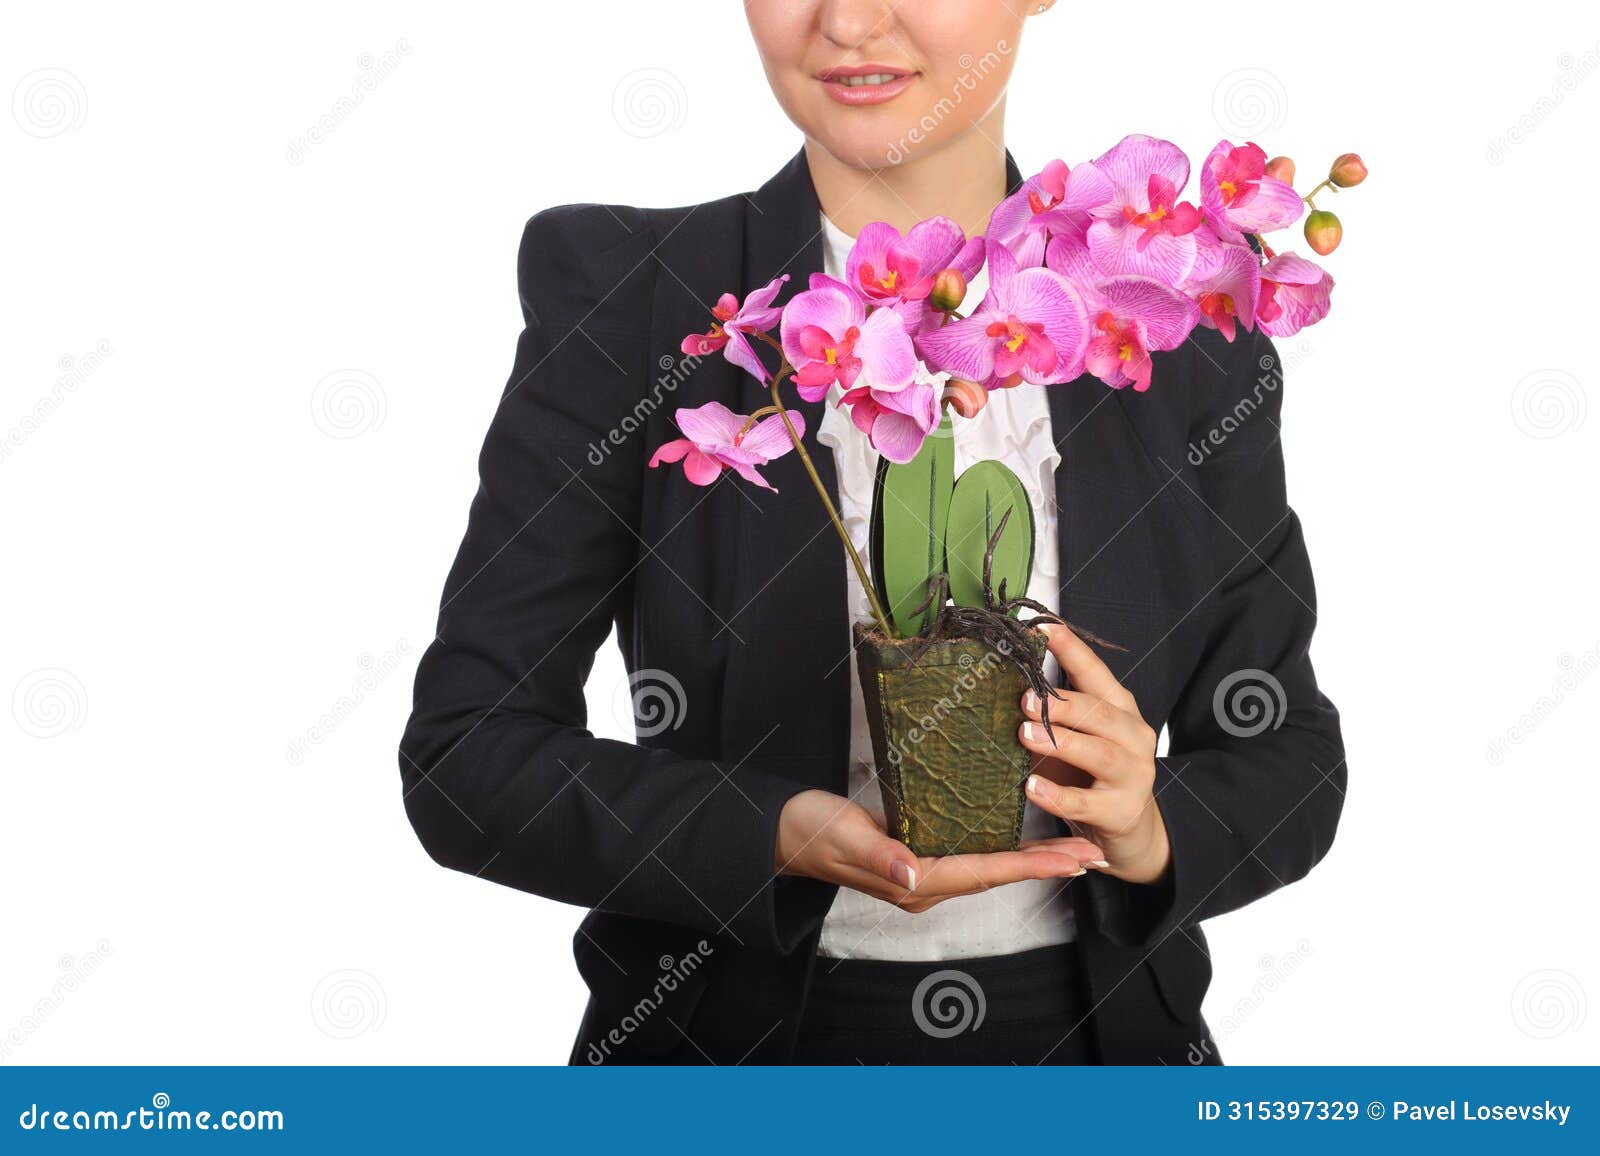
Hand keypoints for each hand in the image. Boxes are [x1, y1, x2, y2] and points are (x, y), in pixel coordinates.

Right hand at [774, 789, 1103, 913]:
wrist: (780, 832)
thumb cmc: (809, 829)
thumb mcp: (842, 835)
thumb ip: (880, 854)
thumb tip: (915, 874)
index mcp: (913, 880)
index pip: (984, 871)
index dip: (1031, 864)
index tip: (1073, 857)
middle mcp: (923, 881)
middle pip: (996, 873)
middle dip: (1046, 863)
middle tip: (1094, 853)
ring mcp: (920, 871)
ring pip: (988, 865)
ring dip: (1031, 857)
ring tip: (1073, 847)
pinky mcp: (915, 853)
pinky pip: (970, 854)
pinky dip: (1003, 847)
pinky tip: (1019, 834)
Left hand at [1017, 622, 1171, 885]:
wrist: (1130, 828)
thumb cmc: (1092, 773)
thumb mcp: (1077, 734)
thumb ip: (1054, 710)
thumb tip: (1004, 677)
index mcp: (1120, 709)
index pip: (1096, 674)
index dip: (1072, 650)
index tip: (1043, 628)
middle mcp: (1133, 736)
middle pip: (1101, 713)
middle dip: (1063, 704)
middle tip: (1024, 699)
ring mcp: (1133, 775)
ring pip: (1100, 753)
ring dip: (1062, 742)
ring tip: (1025, 735)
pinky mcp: (1120, 811)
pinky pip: (1086, 803)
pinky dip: (1058, 795)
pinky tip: (1032, 787)